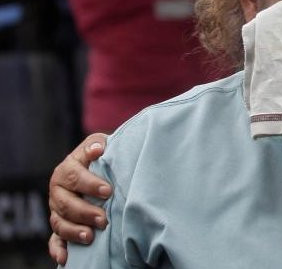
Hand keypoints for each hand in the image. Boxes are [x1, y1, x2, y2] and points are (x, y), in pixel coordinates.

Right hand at [48, 134, 110, 264]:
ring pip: (60, 222)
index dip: (89, 184)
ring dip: (74, 231)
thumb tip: (98, 148)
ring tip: (90, 236)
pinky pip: (55, 239)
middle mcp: (59, 190)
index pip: (73, 176)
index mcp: (67, 169)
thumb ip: (98, 144)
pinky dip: (58, 249)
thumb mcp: (100, 145)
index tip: (107, 191)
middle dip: (85, 212)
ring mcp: (58, 209)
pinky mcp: (61, 224)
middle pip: (66, 203)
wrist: (100, 166)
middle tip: (103, 219)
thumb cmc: (103, 156)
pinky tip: (65, 258)